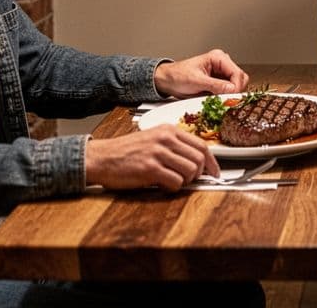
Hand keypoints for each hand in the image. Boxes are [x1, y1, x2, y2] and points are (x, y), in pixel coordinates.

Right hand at [85, 126, 219, 190]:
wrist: (101, 157)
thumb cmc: (126, 151)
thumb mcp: (153, 139)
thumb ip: (174, 147)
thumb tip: (196, 163)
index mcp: (169, 130)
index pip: (202, 144)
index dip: (212, 162)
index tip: (214, 172)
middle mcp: (166, 139)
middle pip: (199, 158)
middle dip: (199, 174)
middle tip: (192, 181)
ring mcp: (158, 153)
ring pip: (190, 171)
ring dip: (186, 181)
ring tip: (174, 181)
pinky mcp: (150, 168)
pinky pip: (175, 182)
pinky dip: (173, 187)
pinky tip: (162, 185)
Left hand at [154, 49, 249, 97]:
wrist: (166, 81)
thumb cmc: (177, 76)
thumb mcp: (196, 81)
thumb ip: (215, 85)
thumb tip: (232, 89)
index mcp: (218, 58)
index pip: (237, 73)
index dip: (236, 87)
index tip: (231, 98)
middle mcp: (222, 64)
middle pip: (240, 79)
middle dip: (234, 91)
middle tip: (226, 100)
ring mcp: (221, 74)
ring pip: (236, 87)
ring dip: (229, 95)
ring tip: (218, 100)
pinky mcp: (218, 83)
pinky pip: (228, 92)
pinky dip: (224, 98)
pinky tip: (216, 100)